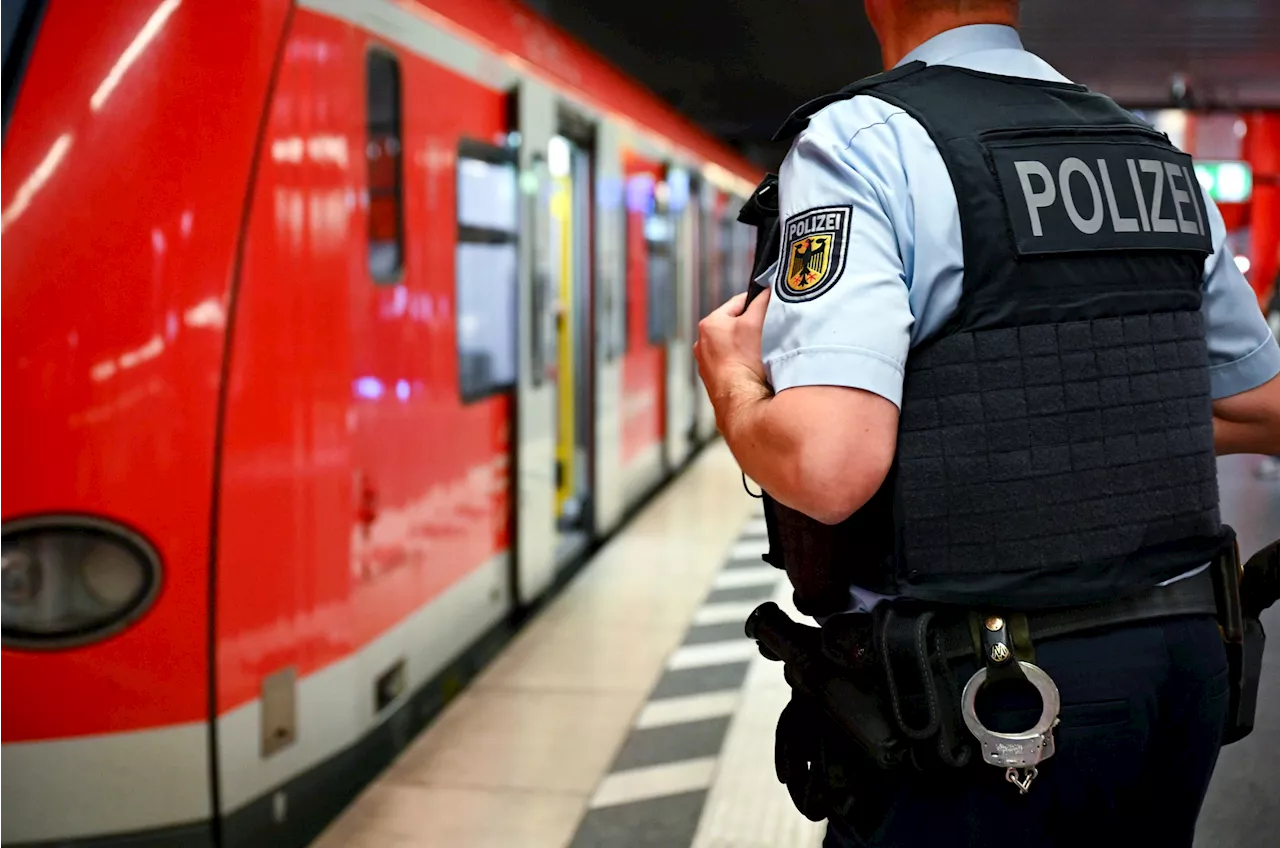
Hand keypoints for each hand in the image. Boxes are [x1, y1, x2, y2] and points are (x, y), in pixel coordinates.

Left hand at [695, 289, 771, 411]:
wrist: (742, 401)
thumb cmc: (745, 361)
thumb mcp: (756, 322)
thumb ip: (762, 301)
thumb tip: (767, 289)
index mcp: (709, 324)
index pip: (739, 303)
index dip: (758, 303)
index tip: (772, 308)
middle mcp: (702, 344)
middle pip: (736, 325)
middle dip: (752, 327)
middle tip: (769, 333)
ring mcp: (707, 365)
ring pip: (734, 346)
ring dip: (748, 347)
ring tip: (763, 355)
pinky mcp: (715, 382)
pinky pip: (733, 365)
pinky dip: (744, 364)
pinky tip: (754, 370)